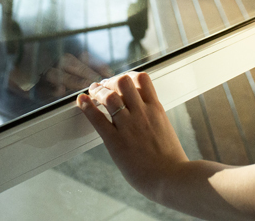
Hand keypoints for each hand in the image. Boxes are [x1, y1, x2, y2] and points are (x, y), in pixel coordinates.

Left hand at [77, 72, 188, 201]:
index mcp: (156, 109)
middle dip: (111, 81)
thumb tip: (147, 115)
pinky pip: (98, 119)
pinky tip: (82, 101)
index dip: (128, 76)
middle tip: (105, 87)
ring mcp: (129, 126)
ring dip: (98, 91)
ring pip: (109, 96)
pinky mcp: (116, 142)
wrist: (172, 178)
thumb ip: (154, 118)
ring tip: (93, 93)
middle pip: (123, 81)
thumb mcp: (166, 129)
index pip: (141, 78)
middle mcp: (142, 113)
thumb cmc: (172, 159)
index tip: (121, 82)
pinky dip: (87, 107)